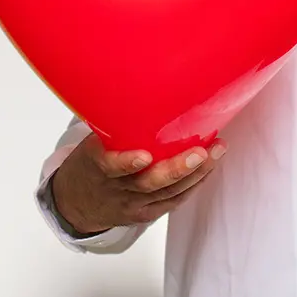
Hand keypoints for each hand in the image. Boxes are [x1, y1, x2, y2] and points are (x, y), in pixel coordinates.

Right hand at [49, 133, 226, 235]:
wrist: (78, 203)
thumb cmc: (91, 163)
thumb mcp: (92, 142)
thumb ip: (113, 125)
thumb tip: (139, 82)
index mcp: (98, 167)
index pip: (110, 167)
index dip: (127, 163)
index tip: (144, 155)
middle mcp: (118, 188)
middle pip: (149, 183)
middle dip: (177, 168)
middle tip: (200, 152)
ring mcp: (134, 204)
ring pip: (169, 193)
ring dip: (197, 173)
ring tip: (217, 151)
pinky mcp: (147, 213)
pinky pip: (175, 200)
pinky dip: (195, 184)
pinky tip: (209, 167)